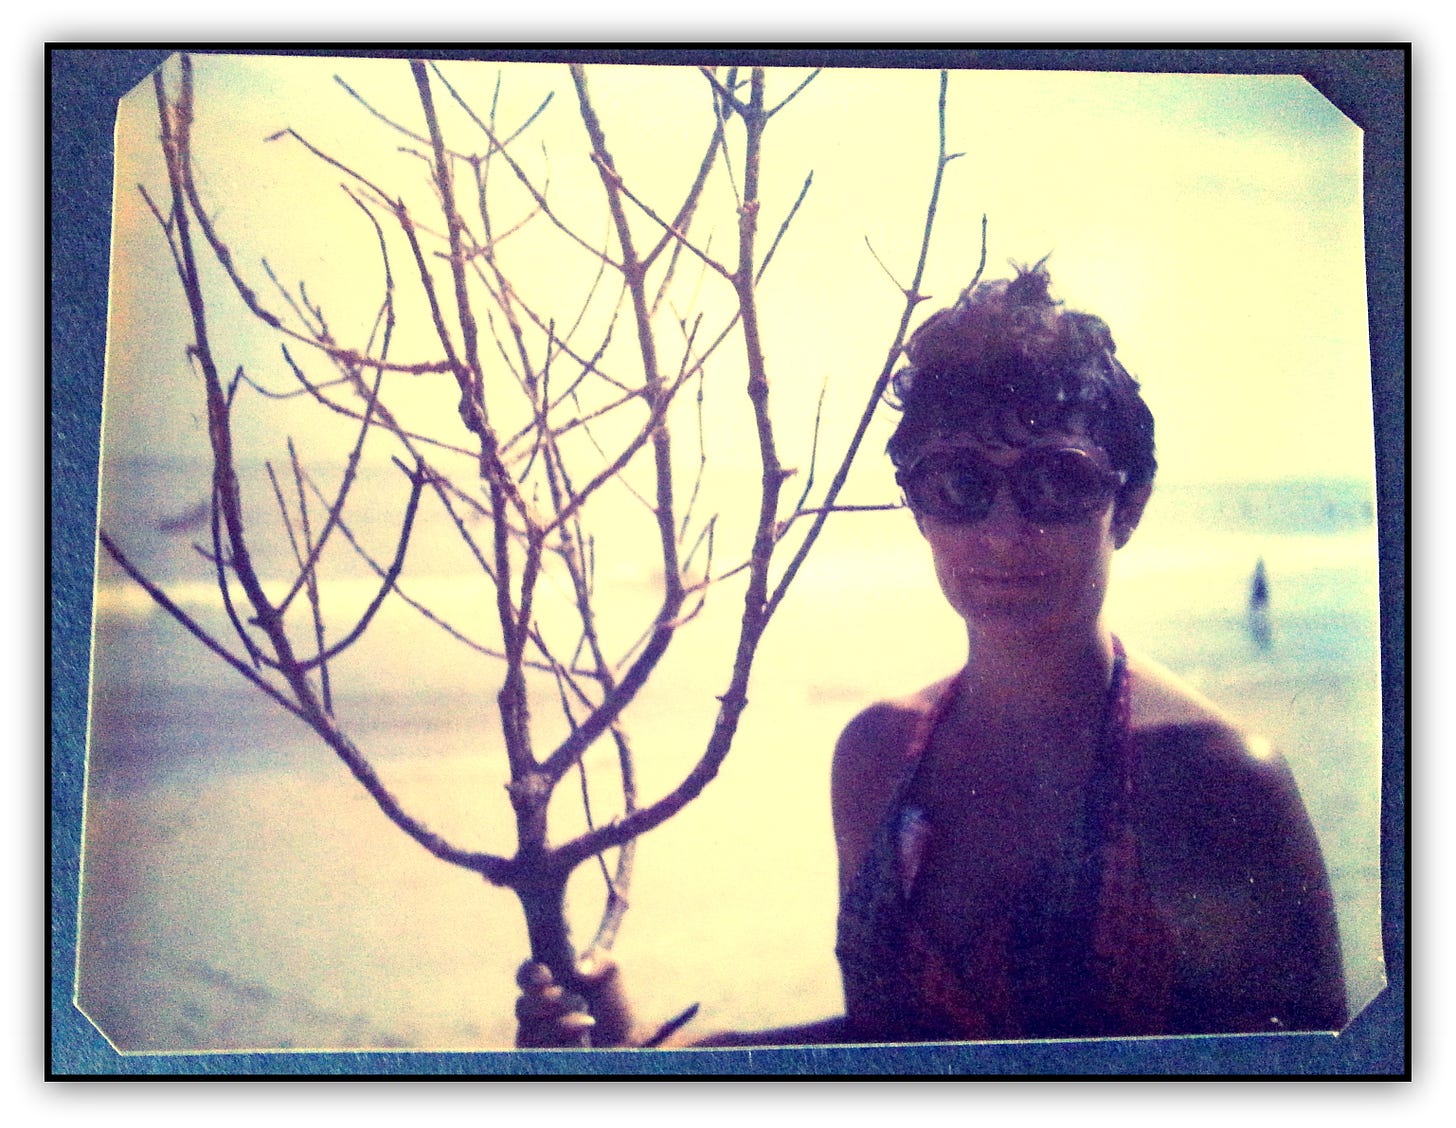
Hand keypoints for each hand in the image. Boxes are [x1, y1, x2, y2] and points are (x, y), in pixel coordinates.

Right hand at [514, 954, 634, 1047]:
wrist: (625, 1040)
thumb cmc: (612, 1005)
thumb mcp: (609, 972)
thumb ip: (597, 958)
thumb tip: (580, 970)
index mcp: (546, 984)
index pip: (525, 975)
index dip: (530, 974)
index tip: (547, 976)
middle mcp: (536, 1011)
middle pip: (522, 1006)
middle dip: (552, 1003)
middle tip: (579, 1000)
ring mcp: (536, 1037)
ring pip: (531, 1032)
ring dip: (564, 1025)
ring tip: (588, 1022)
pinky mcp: (540, 1060)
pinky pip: (540, 1052)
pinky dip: (565, 1045)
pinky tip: (583, 1042)